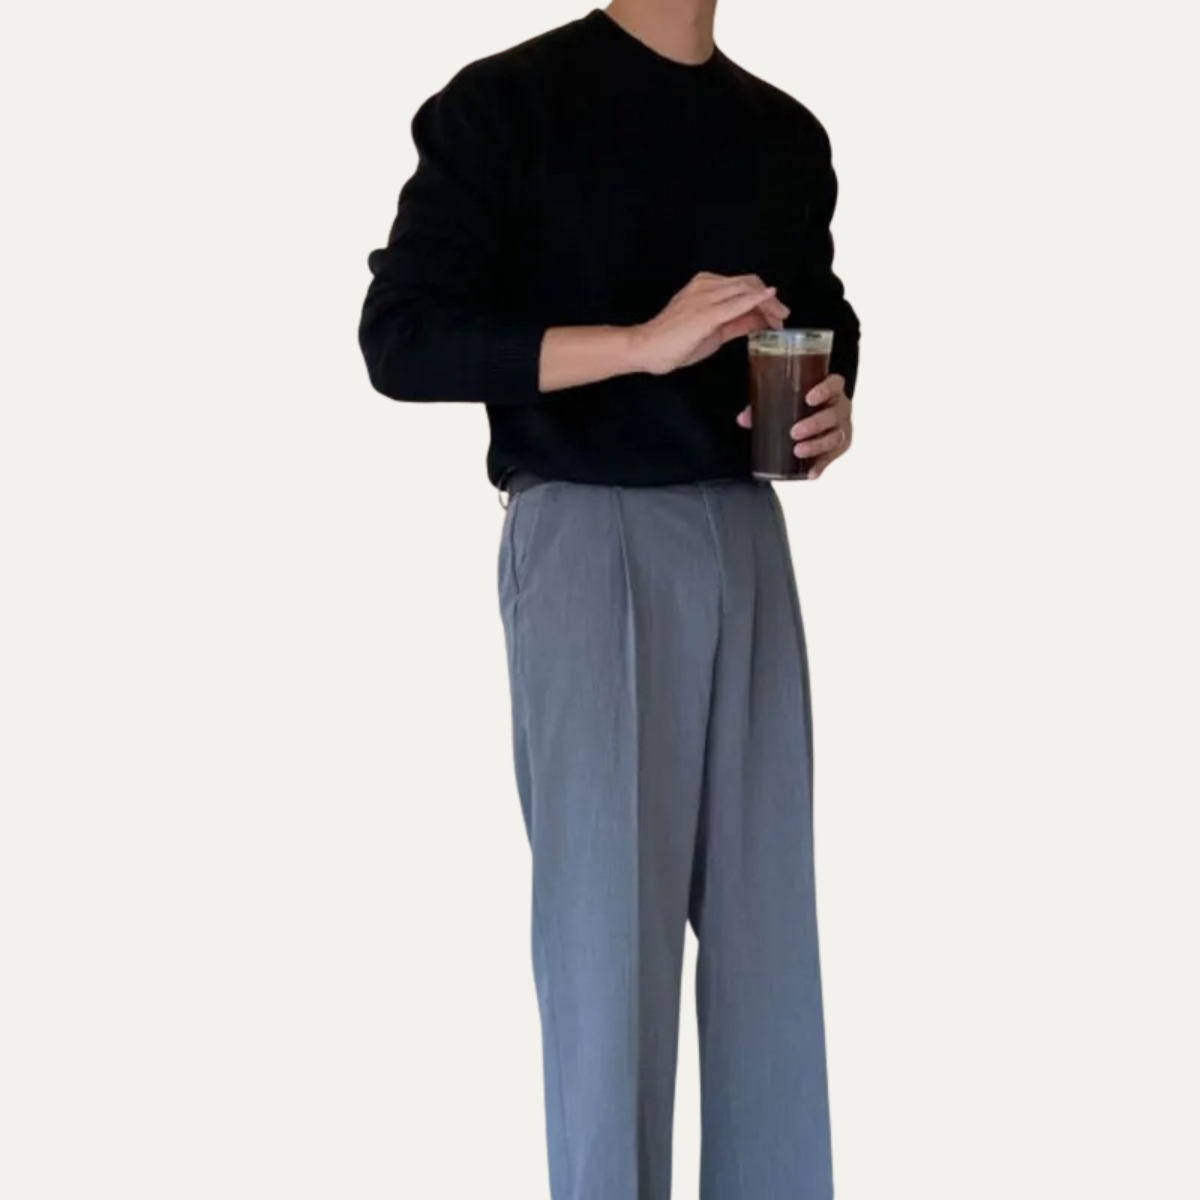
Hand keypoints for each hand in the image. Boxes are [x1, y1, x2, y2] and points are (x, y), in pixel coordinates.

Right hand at [631, 273, 788, 375]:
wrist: (647, 347)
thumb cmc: (673, 342)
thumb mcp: (712, 331)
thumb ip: (736, 322)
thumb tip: (759, 320)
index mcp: (706, 285)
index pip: (743, 285)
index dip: (763, 297)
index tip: (775, 314)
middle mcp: (707, 285)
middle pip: (748, 284)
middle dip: (770, 300)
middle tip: (783, 317)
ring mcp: (707, 297)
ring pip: (746, 291)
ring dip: (768, 303)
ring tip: (780, 318)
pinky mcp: (707, 313)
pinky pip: (737, 302)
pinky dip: (756, 299)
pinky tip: (769, 298)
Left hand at [735, 373, 852, 478]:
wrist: (819, 413)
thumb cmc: (801, 402)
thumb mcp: (787, 399)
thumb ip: (764, 406)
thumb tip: (743, 419)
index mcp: (831, 389)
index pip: (834, 384)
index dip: (825, 390)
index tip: (808, 398)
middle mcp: (841, 407)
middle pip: (834, 414)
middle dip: (815, 424)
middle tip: (794, 432)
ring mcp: (842, 427)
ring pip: (835, 437)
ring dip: (817, 446)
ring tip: (798, 451)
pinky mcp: (840, 446)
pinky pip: (833, 457)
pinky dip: (821, 466)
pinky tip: (811, 474)